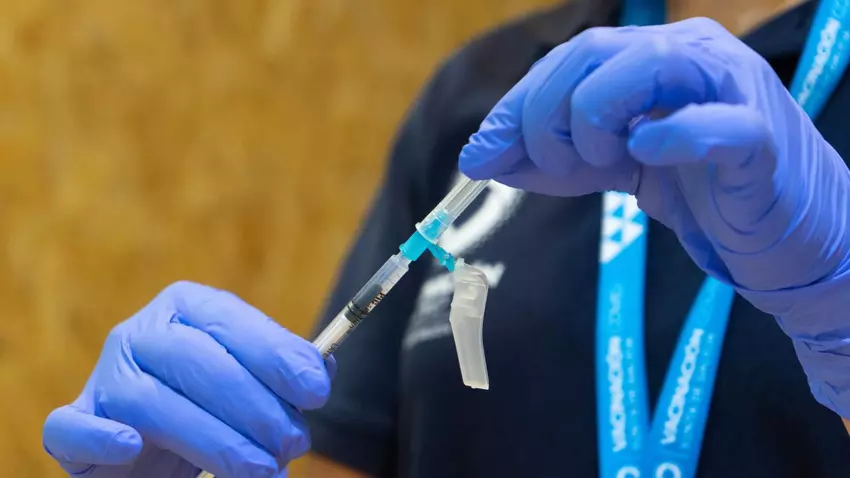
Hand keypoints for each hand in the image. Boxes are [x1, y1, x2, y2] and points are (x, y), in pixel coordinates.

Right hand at [43, 281, 333, 477]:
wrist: (155, 445)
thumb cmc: (214, 403)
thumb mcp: (253, 379)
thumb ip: (285, 368)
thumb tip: (324, 367)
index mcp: (188, 307)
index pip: (232, 322)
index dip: (277, 356)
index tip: (317, 393)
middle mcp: (143, 332)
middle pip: (197, 362)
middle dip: (254, 407)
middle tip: (294, 446)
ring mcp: (106, 376)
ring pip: (151, 402)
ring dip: (213, 440)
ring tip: (261, 471)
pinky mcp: (73, 423)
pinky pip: (71, 427)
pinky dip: (99, 438)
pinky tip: (130, 448)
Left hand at [459, 19, 849, 415]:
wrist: (785, 242)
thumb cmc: (703, 195)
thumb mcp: (615, 170)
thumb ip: (555, 158)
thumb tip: (481, 155)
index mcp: (654, 57)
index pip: (567, 61)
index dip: (516, 106)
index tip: (480, 153)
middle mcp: (692, 56)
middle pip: (591, 55)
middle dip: (545, 116)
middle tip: (554, 169)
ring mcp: (732, 89)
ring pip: (644, 67)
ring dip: (593, 122)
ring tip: (596, 167)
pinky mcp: (760, 139)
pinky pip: (711, 124)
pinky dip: (668, 137)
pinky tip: (645, 155)